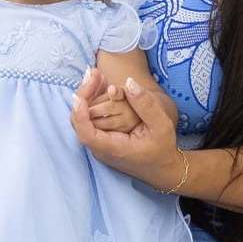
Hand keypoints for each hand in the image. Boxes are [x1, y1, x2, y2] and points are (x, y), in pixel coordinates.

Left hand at [70, 71, 182, 188]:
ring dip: (87, 96)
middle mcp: (100, 149)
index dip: (79, 113)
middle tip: (94, 73)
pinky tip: (99, 86)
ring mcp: (98, 146)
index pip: (86, 133)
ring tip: (96, 75)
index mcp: (113, 148)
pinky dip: (91, 102)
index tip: (81, 94)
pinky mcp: (100, 140)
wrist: (162, 169)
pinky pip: (89, 120)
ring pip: (82, 119)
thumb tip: (129, 82)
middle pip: (79, 122)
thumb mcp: (161, 125)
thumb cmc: (163, 149)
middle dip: (83, 95)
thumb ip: (146, 105)